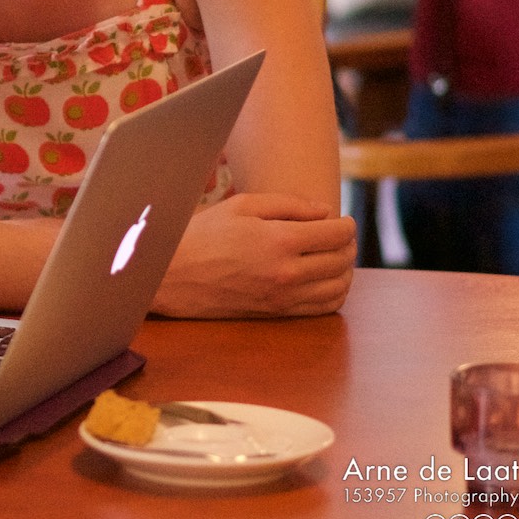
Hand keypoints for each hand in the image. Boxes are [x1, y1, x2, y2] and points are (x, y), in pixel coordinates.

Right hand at [153, 193, 355, 318]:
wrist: (170, 275)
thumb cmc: (202, 234)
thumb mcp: (241, 206)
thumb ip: (288, 205)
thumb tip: (325, 212)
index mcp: (279, 240)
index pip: (336, 234)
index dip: (346, 225)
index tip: (343, 220)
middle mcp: (287, 272)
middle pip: (342, 260)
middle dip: (348, 245)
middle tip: (341, 236)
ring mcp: (283, 297)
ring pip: (338, 287)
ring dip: (345, 271)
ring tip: (335, 258)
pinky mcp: (276, 314)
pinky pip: (322, 309)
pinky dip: (334, 294)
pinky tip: (325, 281)